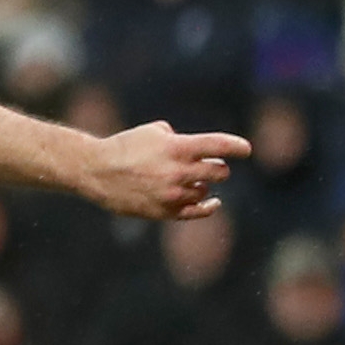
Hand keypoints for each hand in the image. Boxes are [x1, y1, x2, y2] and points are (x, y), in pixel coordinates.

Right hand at [79, 125, 250, 221]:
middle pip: (218, 172)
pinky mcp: (165, 211)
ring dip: (203, 184)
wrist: (97, 172)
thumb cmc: (125, 147)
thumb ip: (179, 139)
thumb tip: (197, 151)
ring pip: (206, 191)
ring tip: (189, 180)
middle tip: (214, 166)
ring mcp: (172, 194)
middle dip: (218, 168)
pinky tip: (213, 202)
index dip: (236, 147)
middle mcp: (178, 172)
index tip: (247, 150)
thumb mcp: (153, 132)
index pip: (217, 145)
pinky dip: (208, 206)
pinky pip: (197, 212)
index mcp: (177, 148)